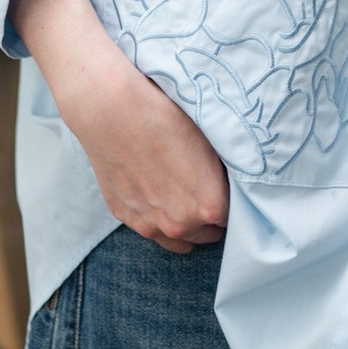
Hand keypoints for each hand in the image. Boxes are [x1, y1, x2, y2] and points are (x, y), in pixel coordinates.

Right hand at [9, 0, 229, 252]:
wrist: (112, 109)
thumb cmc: (166, 116)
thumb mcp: (211, 140)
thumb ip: (224, 173)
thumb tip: (234, 181)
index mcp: (210, 207)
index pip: (235, 218)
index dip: (232, 201)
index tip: (227, 188)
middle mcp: (181, 224)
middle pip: (208, 234)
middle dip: (209, 216)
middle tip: (204, 187)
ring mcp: (149, 225)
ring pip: (179, 239)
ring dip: (184, 223)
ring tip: (181, 194)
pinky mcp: (125, 216)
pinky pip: (151, 228)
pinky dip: (156, 216)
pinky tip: (154, 188)